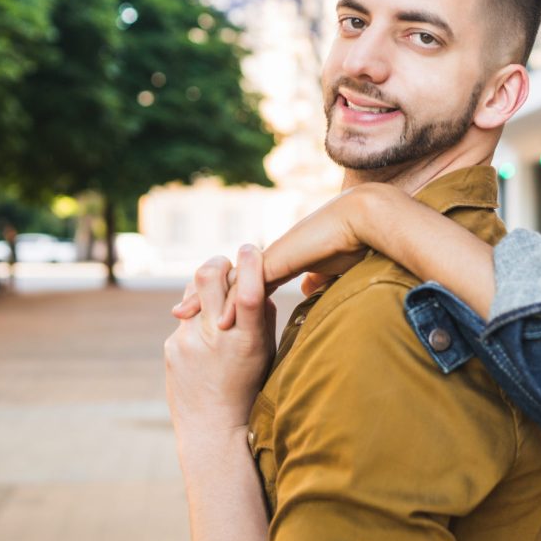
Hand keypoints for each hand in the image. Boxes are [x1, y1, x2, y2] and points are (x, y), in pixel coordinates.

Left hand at [164, 246, 275, 460]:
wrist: (212, 430)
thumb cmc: (250, 391)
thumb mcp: (267, 354)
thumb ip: (262, 316)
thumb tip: (255, 282)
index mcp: (245, 342)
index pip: (247, 293)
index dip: (250, 264)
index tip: (252, 247)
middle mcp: (213, 339)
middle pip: (207, 276)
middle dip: (219, 263)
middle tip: (228, 268)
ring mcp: (186, 342)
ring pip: (193, 293)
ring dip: (208, 293)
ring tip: (219, 312)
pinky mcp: (171, 348)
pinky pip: (186, 319)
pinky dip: (199, 321)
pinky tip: (207, 346)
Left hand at [171, 186, 378, 323]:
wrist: (360, 219)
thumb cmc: (352, 242)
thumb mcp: (329, 269)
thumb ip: (314, 279)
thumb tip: (307, 290)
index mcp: (279, 260)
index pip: (243, 280)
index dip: (225, 291)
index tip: (208, 307)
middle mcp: (269, 258)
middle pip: (226, 278)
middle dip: (203, 293)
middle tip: (180, 311)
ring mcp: (270, 258)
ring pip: (228, 280)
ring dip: (206, 298)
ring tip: (182, 316)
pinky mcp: (278, 261)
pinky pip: (248, 285)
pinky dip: (233, 303)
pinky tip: (218, 321)